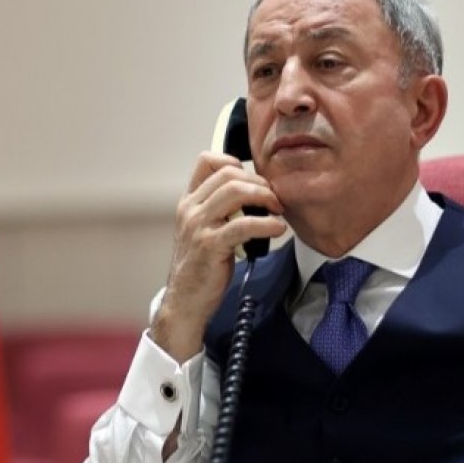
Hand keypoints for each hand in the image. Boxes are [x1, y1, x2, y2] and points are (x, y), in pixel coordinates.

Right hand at [151, 152, 286, 362]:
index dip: (235, 163)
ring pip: (236, 191)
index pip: (207, 161)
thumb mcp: (202, 230)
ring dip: (265, 197)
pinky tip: (278, 229)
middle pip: (229, 173)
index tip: (254, 180)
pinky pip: (244, 224)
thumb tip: (255, 193)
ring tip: (278, 210)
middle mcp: (190, 209)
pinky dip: (267, 223)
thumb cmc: (200, 268)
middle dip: (259, 181)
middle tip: (275, 198)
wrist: (185, 301)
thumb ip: (219, 210)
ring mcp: (198, 226)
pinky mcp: (210, 245)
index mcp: (189, 202)